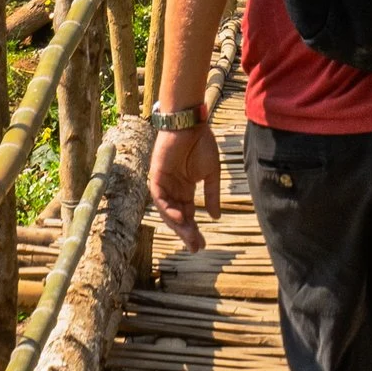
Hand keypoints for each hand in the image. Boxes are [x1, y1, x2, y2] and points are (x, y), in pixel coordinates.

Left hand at [150, 122, 222, 251]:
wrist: (190, 123)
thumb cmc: (202, 144)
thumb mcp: (211, 173)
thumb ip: (212, 194)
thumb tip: (216, 217)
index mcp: (185, 190)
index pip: (188, 215)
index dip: (194, 231)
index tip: (202, 245)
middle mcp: (173, 190)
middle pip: (178, 217)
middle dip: (186, 233)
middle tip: (195, 247)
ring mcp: (164, 183)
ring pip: (167, 210)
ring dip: (177, 224)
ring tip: (189, 235)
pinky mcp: (156, 175)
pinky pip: (159, 197)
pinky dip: (167, 208)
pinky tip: (179, 216)